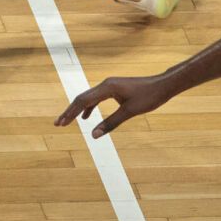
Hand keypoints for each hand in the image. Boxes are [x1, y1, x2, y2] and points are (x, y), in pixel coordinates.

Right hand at [54, 73, 171, 138]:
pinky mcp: (114, 89)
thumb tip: (94, 135)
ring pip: (88, 98)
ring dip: (78, 110)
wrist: (162, 85)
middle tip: (58, 124)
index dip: (71, 113)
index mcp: (107, 88)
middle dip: (69, 112)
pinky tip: (87, 117)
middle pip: (82, 98)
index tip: (60, 123)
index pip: (83, 101)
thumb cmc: (148, 97)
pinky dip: (89, 107)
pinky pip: (96, 98)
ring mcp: (109, 86)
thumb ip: (110, 123)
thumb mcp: (129, 112)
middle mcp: (105, 85)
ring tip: (68, 121)